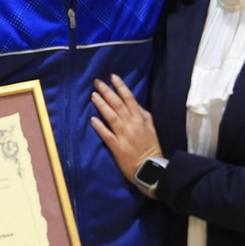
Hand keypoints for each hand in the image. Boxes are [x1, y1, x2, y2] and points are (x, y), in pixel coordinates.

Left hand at [89, 74, 160, 193]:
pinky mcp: (118, 148)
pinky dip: (100, 127)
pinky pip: (107, 135)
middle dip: (107, 91)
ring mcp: (124, 136)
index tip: (112, 76)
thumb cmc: (152, 148)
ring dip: (101, 105)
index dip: (121, 86)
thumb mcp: (152, 129)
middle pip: (117, 104)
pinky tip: (92, 119)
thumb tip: (137, 105)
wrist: (152, 169)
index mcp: (140, 119)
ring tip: (93, 95)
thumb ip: (145, 116)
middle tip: (97, 82)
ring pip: (111, 117)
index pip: (130, 98)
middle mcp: (132, 125)